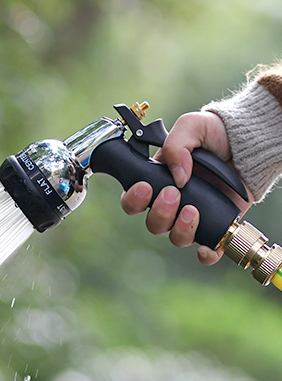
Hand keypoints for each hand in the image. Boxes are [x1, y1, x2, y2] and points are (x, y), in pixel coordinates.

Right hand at [120, 111, 252, 263]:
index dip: (133, 200)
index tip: (144, 187)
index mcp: (157, 183)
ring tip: (192, 210)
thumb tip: (178, 176)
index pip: (132, 202)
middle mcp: (172, 204)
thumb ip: (176, 146)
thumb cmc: (215, 133)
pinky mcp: (217, 225)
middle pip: (153, 224)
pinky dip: (205, 254)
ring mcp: (194, 216)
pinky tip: (206, 248)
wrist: (249, 142)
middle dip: (159, 212)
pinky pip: (207, 251)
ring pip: (176, 238)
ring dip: (179, 228)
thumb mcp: (191, 126)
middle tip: (173, 193)